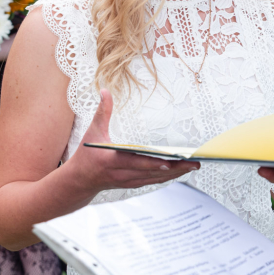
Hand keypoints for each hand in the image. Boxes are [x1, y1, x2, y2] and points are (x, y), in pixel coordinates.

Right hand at [67, 89, 198, 194]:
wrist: (79, 181)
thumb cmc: (86, 154)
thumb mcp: (92, 131)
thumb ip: (102, 112)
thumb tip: (105, 90)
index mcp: (111, 160)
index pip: (135, 162)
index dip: (152, 163)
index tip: (169, 162)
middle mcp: (122, 174)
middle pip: (152, 172)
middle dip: (174, 169)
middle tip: (194, 163)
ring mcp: (128, 181)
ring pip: (156, 178)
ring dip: (175, 174)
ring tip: (193, 166)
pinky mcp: (132, 184)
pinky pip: (153, 180)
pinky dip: (167, 177)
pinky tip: (180, 171)